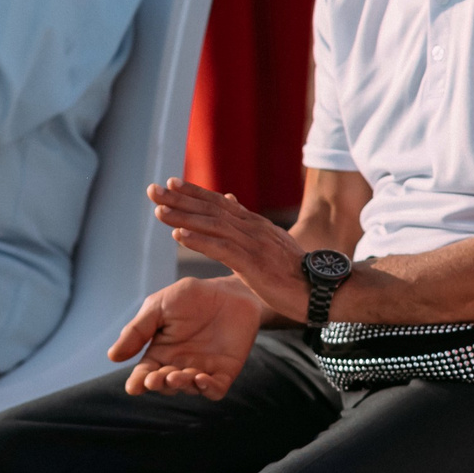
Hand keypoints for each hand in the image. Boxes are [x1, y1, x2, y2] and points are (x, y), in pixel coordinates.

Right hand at [108, 276, 263, 398]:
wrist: (231, 291)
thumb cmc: (192, 297)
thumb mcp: (159, 306)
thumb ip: (137, 330)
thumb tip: (112, 357)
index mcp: (160, 353)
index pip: (144, 374)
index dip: (138, 383)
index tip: (134, 386)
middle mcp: (178, 366)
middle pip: (164, 386)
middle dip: (159, 384)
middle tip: (158, 377)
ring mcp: (201, 370)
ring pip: (188, 389)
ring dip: (181, 385)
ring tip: (178, 375)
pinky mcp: (224, 372)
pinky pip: (215, 389)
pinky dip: (208, 389)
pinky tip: (201, 378)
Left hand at [148, 178, 309, 319]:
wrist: (321, 289)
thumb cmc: (295, 272)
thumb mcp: (271, 243)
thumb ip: (249, 225)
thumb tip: (231, 202)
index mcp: (255, 225)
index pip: (220, 203)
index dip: (195, 193)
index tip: (171, 183)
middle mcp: (252, 229)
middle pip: (211, 209)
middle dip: (180, 199)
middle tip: (153, 190)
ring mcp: (253, 244)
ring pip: (212, 226)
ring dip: (184, 217)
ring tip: (159, 211)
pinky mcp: (253, 263)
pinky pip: (221, 249)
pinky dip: (199, 241)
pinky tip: (179, 236)